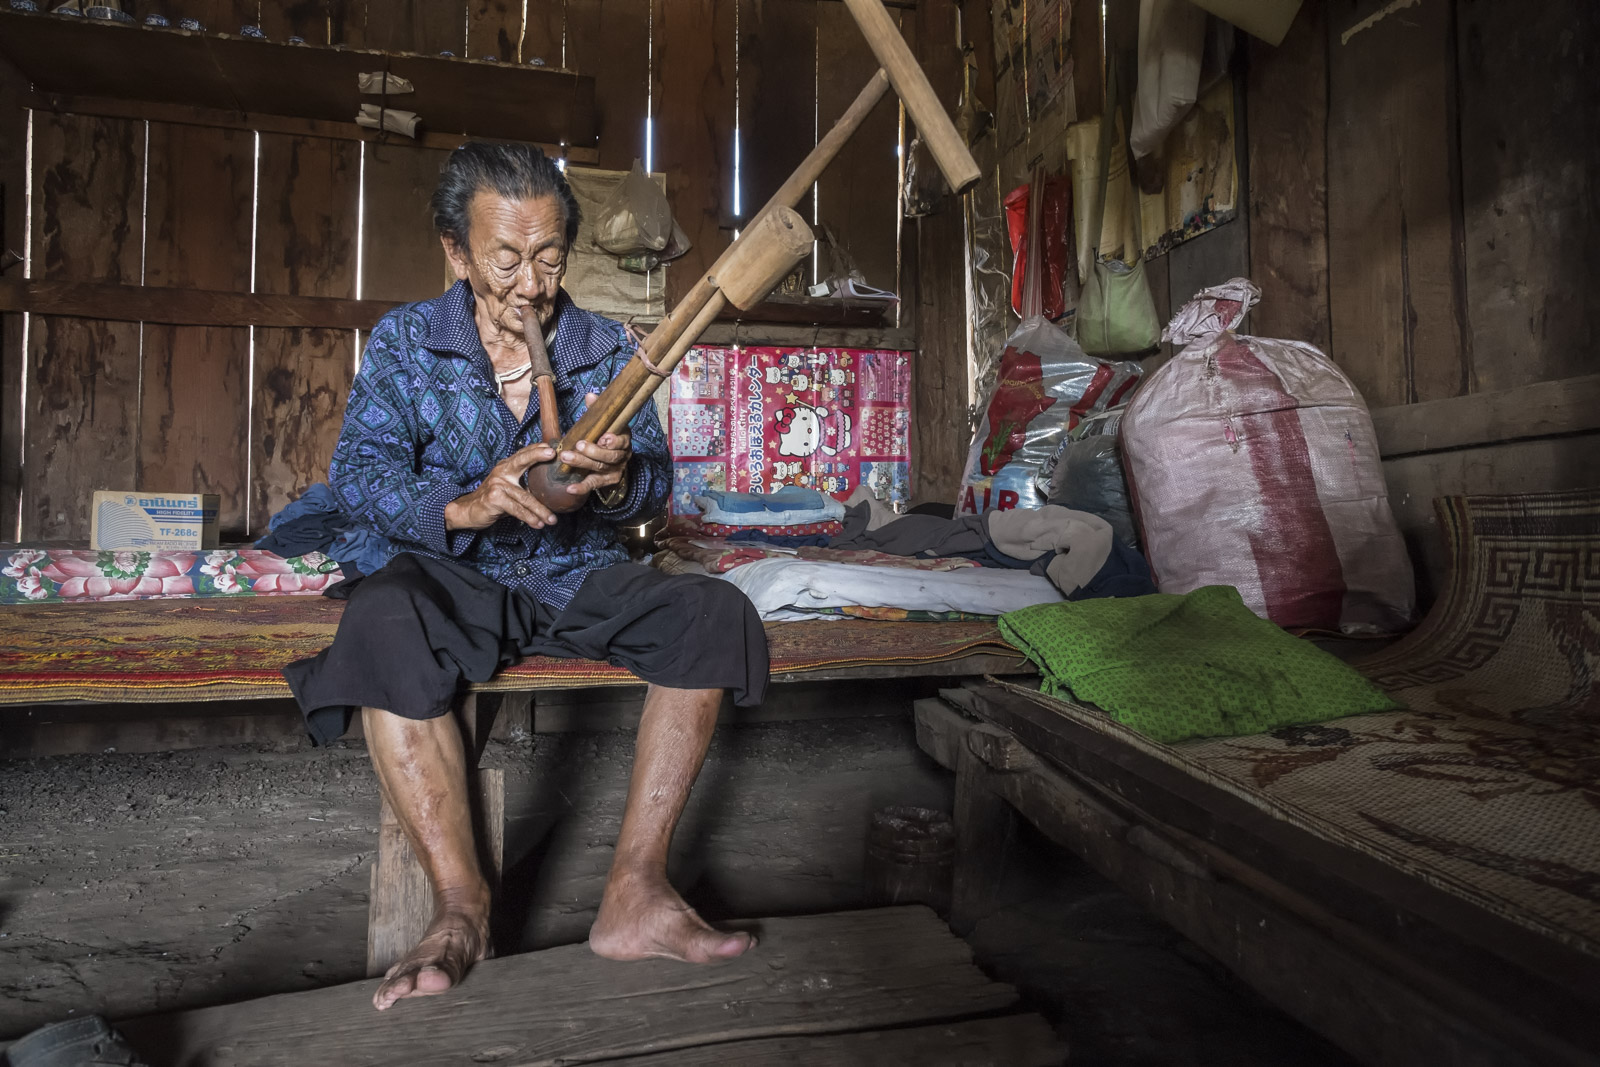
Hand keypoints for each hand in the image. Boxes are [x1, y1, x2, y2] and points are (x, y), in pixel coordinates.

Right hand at [444, 442, 560, 530]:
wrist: (468, 510)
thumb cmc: (492, 500)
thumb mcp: (508, 489)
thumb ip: (524, 485)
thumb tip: (550, 490)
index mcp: (506, 467)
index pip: (522, 455)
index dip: (536, 449)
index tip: (552, 447)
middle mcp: (501, 472)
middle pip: (521, 461)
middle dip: (538, 456)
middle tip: (553, 455)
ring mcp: (497, 484)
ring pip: (525, 497)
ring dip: (541, 510)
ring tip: (552, 519)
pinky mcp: (494, 498)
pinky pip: (517, 509)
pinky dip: (529, 518)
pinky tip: (538, 523)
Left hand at [557, 392, 631, 501]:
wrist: (614, 458)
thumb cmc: (606, 435)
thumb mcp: (605, 422)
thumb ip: (598, 410)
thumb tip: (590, 396)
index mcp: (624, 439)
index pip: (622, 441)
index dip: (614, 440)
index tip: (604, 437)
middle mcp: (622, 456)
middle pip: (609, 456)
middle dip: (593, 451)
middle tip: (578, 445)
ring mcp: (614, 470)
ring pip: (599, 468)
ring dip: (582, 463)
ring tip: (566, 458)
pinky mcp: (606, 482)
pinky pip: (593, 485)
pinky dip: (582, 487)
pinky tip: (570, 488)